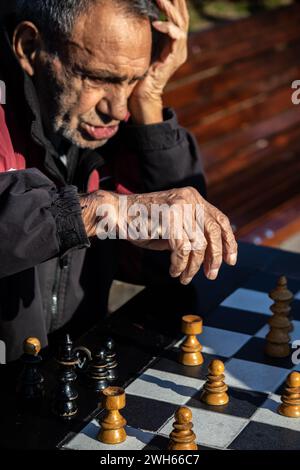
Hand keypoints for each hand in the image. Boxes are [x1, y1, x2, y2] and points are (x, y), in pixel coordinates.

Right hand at [80, 187, 237, 284]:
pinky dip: (180, 265)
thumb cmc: (141, 222)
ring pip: (198, 245)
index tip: (231, 260)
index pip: (220, 220)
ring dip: (193, 267)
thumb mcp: (172, 225)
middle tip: (211, 275)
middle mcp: (190, 199)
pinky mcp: (170, 219)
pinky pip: (183, 251)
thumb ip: (191, 233)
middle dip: (215, 257)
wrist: (116, 213)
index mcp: (192, 197)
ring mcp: (180, 207)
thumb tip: (212, 256)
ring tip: (185, 278)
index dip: (228, 242)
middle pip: (214, 232)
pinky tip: (174, 271)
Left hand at [129, 0, 188, 123]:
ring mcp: (179, 51)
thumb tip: (138, 12)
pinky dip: (167, 27)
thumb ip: (146, 32)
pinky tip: (155, 22)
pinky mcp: (175, 58)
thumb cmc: (138, 72)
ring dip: (169, 8)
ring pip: (180, 22)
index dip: (173, 0)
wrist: (142, 96)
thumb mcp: (143, 46)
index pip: (176, 14)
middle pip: (181, 14)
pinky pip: (176, 37)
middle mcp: (179, 44)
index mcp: (173, 40)